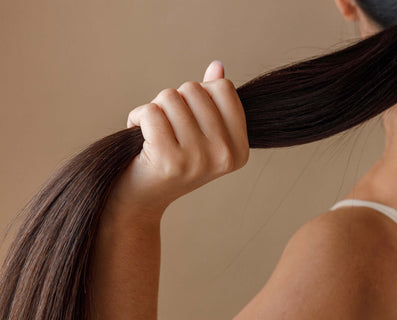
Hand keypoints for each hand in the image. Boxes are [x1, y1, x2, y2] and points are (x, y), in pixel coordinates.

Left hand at [105, 61, 249, 221]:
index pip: (224, 88)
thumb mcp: (199, 133)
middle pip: (194, 89)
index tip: (189, 119)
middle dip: (173, 102)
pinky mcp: (169, 160)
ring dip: (154, 110)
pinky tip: (139, 137)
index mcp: (239, 148)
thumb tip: (217, 66)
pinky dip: (137, 118)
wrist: (140, 199)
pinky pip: (151, 112)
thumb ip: (212, 100)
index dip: (199, 95)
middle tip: (167, 128)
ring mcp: (199, 159)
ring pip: (170, 97)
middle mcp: (225, 155)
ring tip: (153, 133)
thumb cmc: (170, 161)